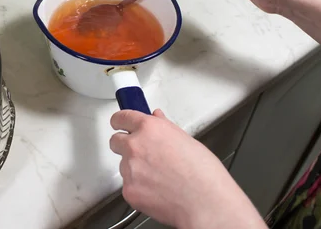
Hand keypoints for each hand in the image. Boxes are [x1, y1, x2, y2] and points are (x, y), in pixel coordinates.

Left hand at [110, 109, 265, 228]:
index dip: (120, 121)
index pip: (121, 118)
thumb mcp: (187, 140)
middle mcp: (135, 146)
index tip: (119, 123)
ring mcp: (129, 169)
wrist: (205, 202)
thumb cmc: (203, 173)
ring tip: (159, 176)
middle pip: (115, 141)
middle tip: (141, 153)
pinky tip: (157, 190)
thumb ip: (164, 128)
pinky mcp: (128, 190)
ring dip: (135, 169)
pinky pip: (128, 185)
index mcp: (149, 129)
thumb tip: (156, 119)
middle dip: (124, 145)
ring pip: (123, 165)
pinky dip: (139, 188)